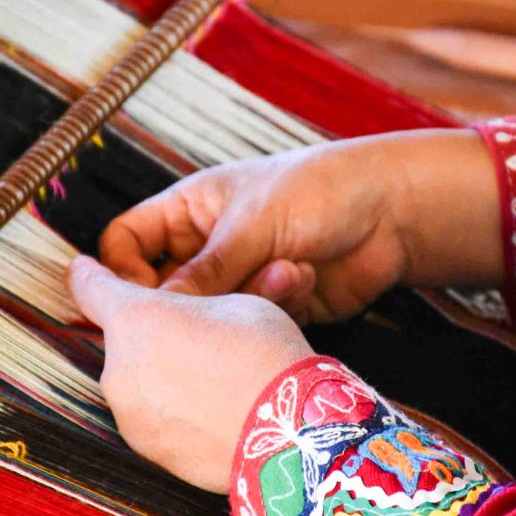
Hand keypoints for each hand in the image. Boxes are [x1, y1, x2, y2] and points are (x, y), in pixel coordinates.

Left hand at [68, 255, 313, 492]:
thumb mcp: (236, 301)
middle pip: (125, 340)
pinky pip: (153, 418)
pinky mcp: (145, 449)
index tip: (82, 268)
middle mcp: (118, 366)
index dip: (88, 274)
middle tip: (202, 338)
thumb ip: (193, 301)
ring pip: (139, 381)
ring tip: (216, 380)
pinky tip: (214, 411)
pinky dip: (174, 411)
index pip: (89, 287)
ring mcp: (128, 414)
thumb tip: (184, 316)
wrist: (291, 433)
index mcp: (135, 318)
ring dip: (164, 375)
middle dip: (154, 336)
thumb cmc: (266, 355)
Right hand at [99, 129, 502, 323]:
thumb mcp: (251, 224)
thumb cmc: (318, 191)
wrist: (392, 212)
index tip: (143, 301)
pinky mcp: (268, 308)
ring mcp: (237, 279)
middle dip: (189, 302)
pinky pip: (247, 325)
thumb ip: (201, 273)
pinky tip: (304, 277)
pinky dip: (274, 307)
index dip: (123, 274)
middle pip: (162, 291)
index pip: (125, 244)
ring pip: (208, 315)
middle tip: (209, 311)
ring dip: (244, 300)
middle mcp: (205, 247)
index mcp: (188, 211)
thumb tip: (150, 314)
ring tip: (283, 271)